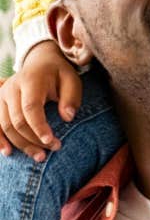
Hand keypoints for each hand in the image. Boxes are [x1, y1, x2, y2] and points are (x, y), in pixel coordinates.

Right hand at [0, 41, 79, 159]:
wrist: (40, 62)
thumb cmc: (58, 74)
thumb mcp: (71, 79)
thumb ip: (71, 97)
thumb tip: (68, 117)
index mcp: (30, 80)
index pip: (31, 107)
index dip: (39, 127)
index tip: (52, 142)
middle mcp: (11, 88)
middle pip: (17, 120)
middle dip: (34, 139)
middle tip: (54, 149)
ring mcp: (2, 96)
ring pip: (6, 126)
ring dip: (21, 144)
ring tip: (39, 156)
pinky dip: (0, 140)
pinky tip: (9, 152)